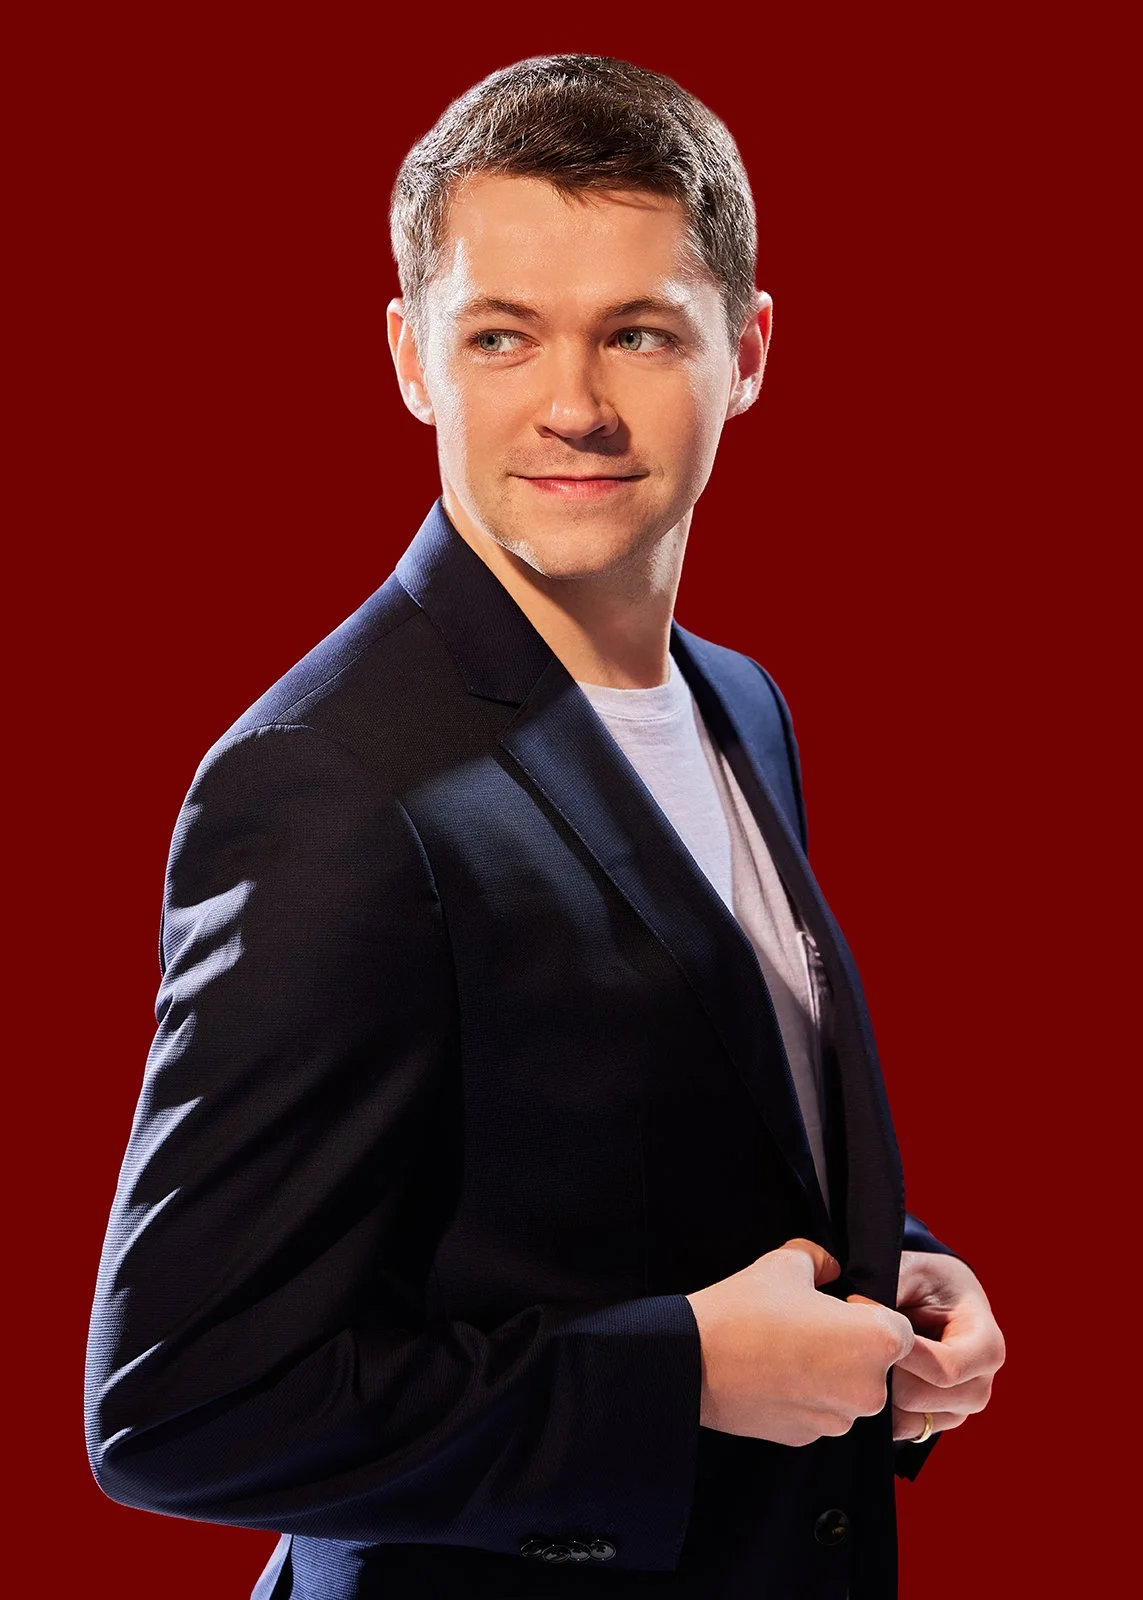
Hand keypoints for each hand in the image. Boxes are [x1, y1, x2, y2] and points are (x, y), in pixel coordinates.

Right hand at [685, 1238, 915, 1444]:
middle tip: (806, 1325)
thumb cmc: (743, 1310)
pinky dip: (805, 1395)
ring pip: (848, 1389)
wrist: (693, 1362)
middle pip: (877, 1362)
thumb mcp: (787, 1262)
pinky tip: (773, 1374)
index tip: (834, 1304)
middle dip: (850, 1344)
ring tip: (784, 1349)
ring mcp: (839, 1421)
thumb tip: (831, 1267)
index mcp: (878, 1342)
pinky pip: (821, 1409)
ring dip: (829, 1372)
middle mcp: (870, 1389)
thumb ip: (821, 1259)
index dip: (866, 1310)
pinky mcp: (809, 1438)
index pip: (898, 1326)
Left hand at [851, 1250, 1004, 1441]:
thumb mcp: (916, 1269)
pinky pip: (900, 1429)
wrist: (939, 1302)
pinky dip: (878, 1407)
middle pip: (919, 1398)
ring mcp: (960, 1410)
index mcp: (988, 1347)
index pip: (945, 1370)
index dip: (901, 1353)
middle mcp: (980, 1386)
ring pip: (906, 1417)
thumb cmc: (928, 1282)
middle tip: (853, 1338)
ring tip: (861, 1353)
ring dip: (877, 1388)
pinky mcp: (937, 1422)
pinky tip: (867, 1374)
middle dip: (882, 1368)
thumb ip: (895, 1282)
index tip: (864, 1324)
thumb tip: (860, 1303)